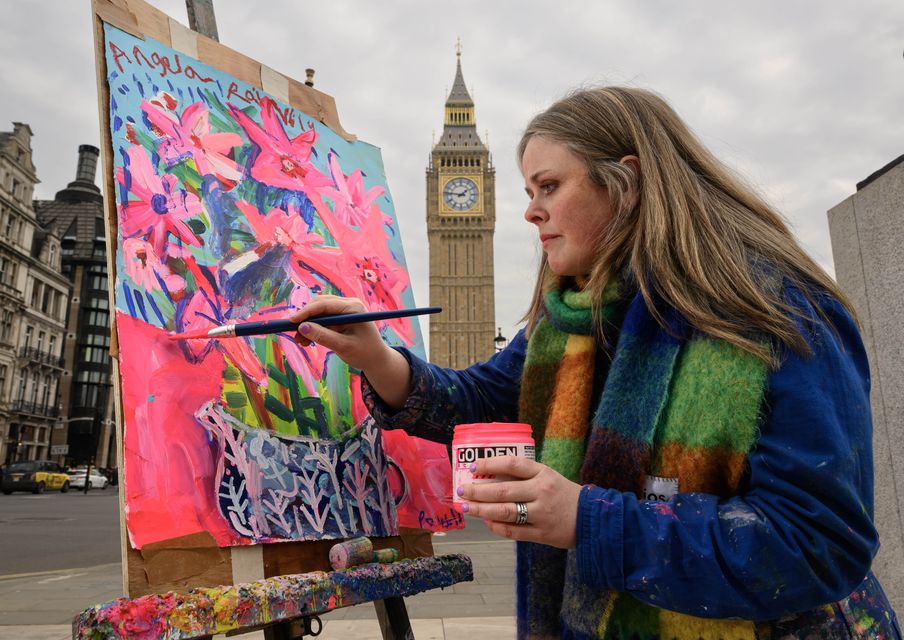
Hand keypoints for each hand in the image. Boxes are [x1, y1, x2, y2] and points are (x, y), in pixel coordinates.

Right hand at [290, 295, 411, 408]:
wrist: (376, 359)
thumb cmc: (364, 353)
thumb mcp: (343, 346)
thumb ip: (323, 336)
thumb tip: (302, 328)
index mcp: (353, 307)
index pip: (324, 304)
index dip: (306, 312)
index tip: (291, 321)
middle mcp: (348, 304)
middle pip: (319, 305)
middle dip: (305, 318)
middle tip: (293, 333)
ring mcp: (344, 310)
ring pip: (318, 313)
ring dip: (307, 325)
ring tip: (300, 341)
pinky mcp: (339, 318)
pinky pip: (322, 320)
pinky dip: (313, 329)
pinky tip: (306, 341)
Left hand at [459, 455, 581, 548]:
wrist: (593, 519)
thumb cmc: (565, 495)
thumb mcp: (549, 477)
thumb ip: (525, 477)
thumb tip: (490, 479)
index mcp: (543, 473)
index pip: (512, 464)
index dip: (491, 464)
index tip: (474, 466)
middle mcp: (541, 491)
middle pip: (503, 490)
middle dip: (478, 491)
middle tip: (462, 490)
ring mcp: (541, 514)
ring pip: (505, 511)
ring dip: (482, 510)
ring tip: (467, 507)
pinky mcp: (541, 533)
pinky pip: (513, 531)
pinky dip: (497, 527)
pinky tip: (487, 522)